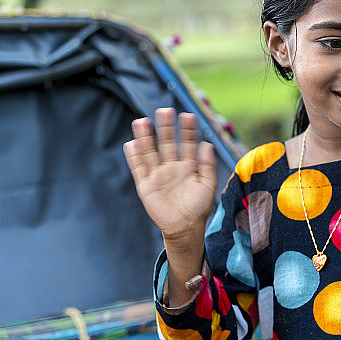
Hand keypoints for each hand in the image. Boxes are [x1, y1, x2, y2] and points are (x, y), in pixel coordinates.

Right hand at [123, 108, 216, 254]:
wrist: (186, 228)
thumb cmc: (199, 208)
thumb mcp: (208, 185)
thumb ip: (208, 165)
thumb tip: (207, 144)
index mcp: (188, 166)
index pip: (187, 143)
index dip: (187, 130)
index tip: (187, 115)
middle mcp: (172, 168)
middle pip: (167, 143)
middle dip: (165, 128)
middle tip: (164, 110)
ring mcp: (158, 176)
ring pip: (150, 152)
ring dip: (146, 138)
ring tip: (142, 121)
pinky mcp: (146, 186)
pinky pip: (139, 169)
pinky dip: (135, 157)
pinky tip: (132, 144)